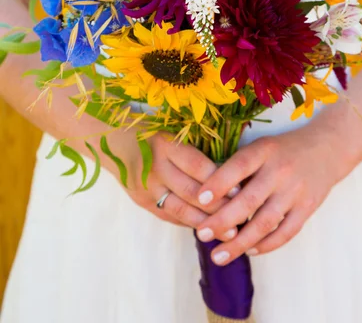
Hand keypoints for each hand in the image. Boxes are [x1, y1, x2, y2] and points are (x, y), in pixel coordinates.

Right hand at [109, 130, 238, 238]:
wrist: (114, 142)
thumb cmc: (152, 133)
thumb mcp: (173, 132)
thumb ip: (195, 150)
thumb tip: (230, 171)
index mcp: (166, 144)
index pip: (197, 166)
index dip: (219, 180)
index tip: (240, 192)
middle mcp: (155, 166)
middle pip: (191, 191)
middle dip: (218, 208)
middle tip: (242, 219)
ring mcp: (146, 187)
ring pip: (180, 209)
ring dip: (206, 223)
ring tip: (228, 233)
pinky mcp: (142, 201)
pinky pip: (169, 216)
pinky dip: (188, 223)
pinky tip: (206, 228)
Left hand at [195, 123, 348, 264]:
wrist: (327, 148)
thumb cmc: (283, 150)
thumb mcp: (261, 147)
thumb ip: (240, 166)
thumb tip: (208, 197)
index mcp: (265, 150)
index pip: (239, 165)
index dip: (219, 182)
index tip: (199, 199)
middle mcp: (280, 170)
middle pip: (249, 200)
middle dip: (222, 220)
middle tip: (201, 234)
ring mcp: (296, 191)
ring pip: (265, 222)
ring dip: (240, 242)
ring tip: (219, 256)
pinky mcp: (308, 208)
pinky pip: (285, 232)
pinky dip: (266, 244)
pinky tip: (249, 250)